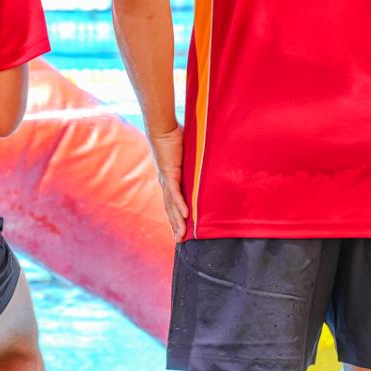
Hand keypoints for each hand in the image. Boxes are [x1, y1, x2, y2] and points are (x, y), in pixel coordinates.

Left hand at [146, 122, 189, 240]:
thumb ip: (196, 162)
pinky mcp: (169, 174)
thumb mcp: (189, 155)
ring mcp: (167, 180)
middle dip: (175, 225)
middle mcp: (167, 183)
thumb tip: (209, 161)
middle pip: (170, 209)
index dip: (176, 216)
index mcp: (170, 180)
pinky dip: (180, 205)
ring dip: (177, 221)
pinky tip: (185, 216)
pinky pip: (175, 193)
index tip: (180, 229)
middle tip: (179, 240)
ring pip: (172, 205)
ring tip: (181, 235)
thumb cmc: (174, 138)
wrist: (162, 129)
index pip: (173, 202)